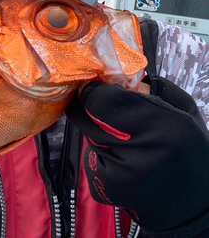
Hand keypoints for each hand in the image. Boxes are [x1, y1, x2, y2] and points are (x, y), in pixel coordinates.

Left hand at [65, 77, 208, 234]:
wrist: (191, 204)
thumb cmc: (188, 148)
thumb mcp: (181, 108)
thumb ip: (147, 87)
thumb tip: (108, 75)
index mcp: (164, 128)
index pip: (104, 99)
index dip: (96, 88)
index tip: (98, 84)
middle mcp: (138, 154)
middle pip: (87, 115)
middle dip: (91, 105)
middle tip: (104, 103)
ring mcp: (118, 176)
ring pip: (87, 134)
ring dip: (98, 129)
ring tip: (125, 139)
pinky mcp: (103, 188)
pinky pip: (89, 155)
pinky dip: (101, 151)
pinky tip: (123, 159)